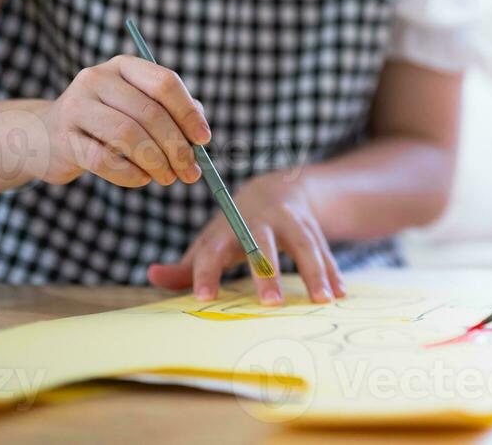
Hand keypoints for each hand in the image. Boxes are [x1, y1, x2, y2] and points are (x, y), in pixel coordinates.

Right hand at [37, 55, 210, 187]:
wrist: (44, 137)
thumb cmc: (106, 123)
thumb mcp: (137, 108)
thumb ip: (171, 114)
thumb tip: (200, 138)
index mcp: (123, 66)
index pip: (164, 82)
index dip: (188, 113)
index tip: (205, 140)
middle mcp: (96, 78)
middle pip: (150, 112)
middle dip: (177, 147)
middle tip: (191, 172)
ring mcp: (76, 107)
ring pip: (128, 135)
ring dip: (157, 162)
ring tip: (169, 178)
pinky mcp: (64, 139)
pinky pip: (105, 160)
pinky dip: (132, 174)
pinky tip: (143, 179)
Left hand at [146, 167, 345, 305]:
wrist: (279, 188)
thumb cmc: (236, 227)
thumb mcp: (211, 241)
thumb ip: (186, 265)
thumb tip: (151, 276)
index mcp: (227, 230)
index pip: (212, 252)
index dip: (206, 273)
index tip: (204, 298)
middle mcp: (259, 223)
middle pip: (262, 244)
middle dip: (266, 272)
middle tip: (271, 303)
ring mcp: (290, 223)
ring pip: (304, 244)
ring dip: (314, 272)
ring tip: (322, 300)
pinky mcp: (314, 228)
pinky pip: (326, 250)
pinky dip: (333, 272)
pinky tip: (341, 294)